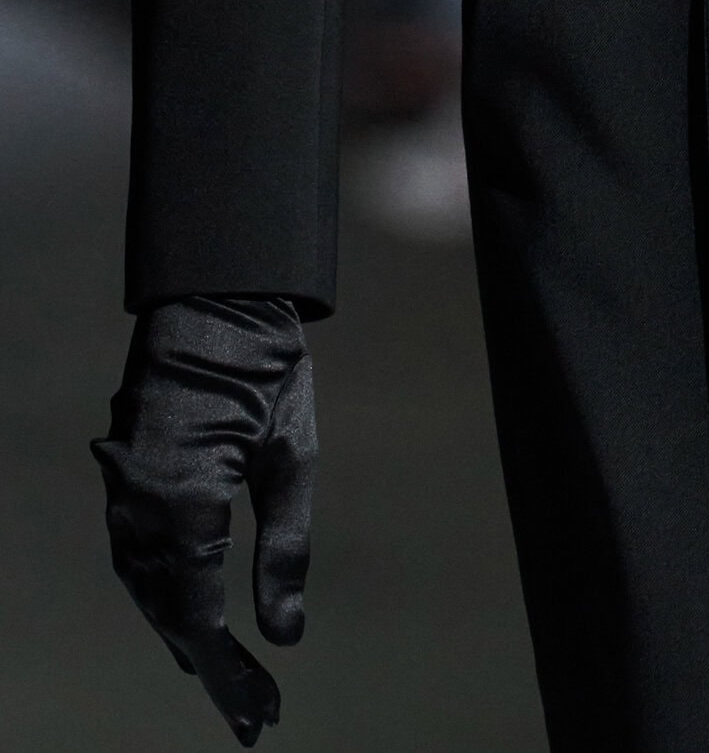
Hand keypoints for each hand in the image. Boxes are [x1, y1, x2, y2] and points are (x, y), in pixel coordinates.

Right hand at [92, 295, 314, 745]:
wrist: (217, 293)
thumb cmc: (267, 370)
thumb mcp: (292, 458)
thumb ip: (286, 548)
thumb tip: (285, 635)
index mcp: (184, 500)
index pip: (198, 614)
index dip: (227, 670)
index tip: (258, 712)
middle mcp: (140, 503)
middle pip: (166, 609)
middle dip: (206, 661)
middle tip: (248, 707)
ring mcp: (122, 487)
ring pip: (142, 584)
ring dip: (175, 627)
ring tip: (216, 668)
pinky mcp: (121, 470)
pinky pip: (131, 550)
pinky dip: (156, 587)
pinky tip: (179, 604)